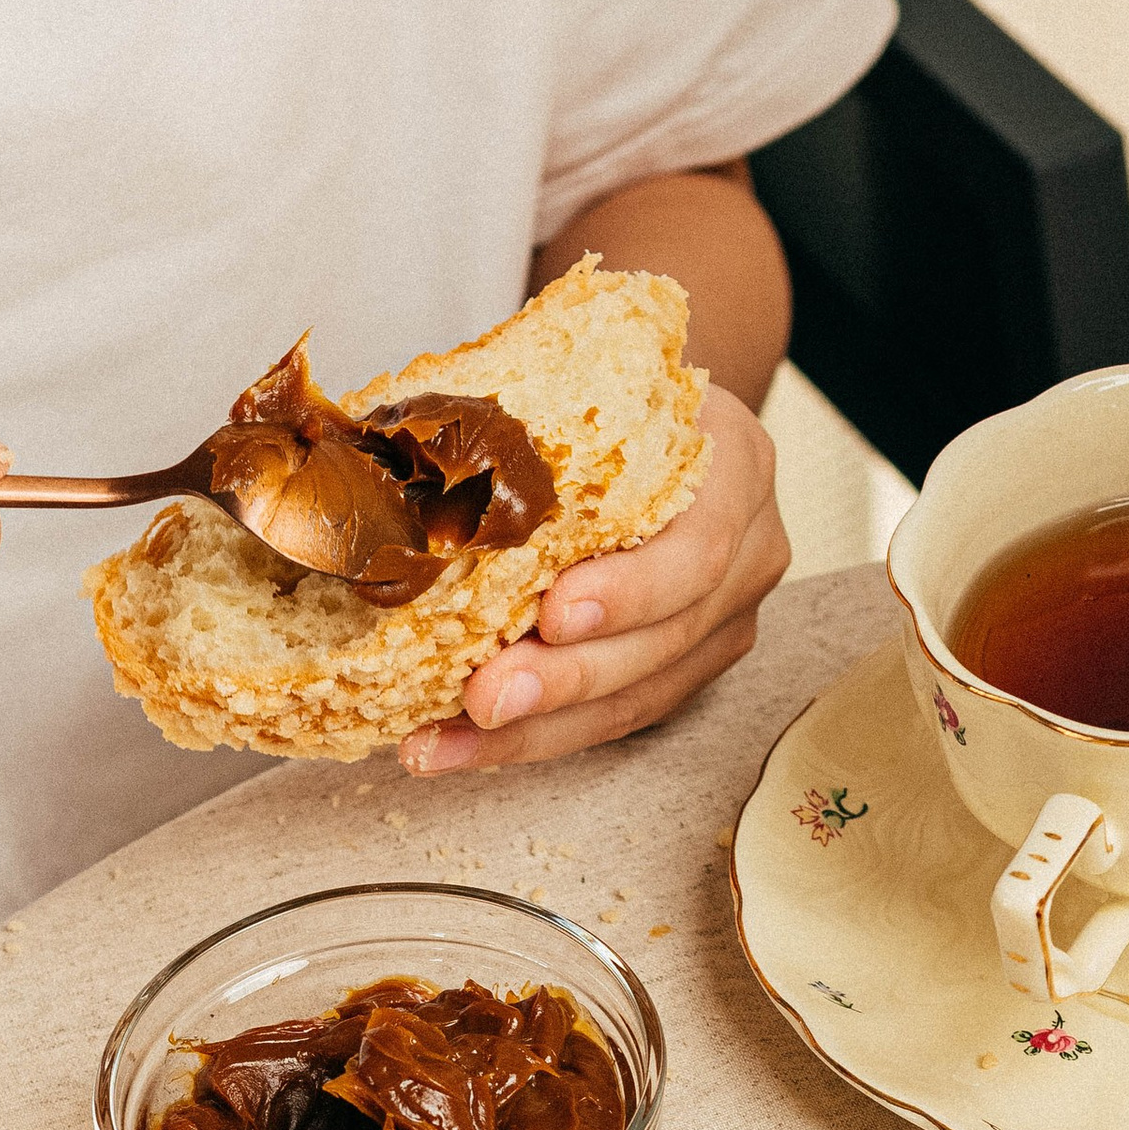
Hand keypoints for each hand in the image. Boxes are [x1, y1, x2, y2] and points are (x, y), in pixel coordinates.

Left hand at [401, 382, 785, 774]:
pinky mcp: (685, 670)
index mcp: (734, 471)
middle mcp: (748, 554)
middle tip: (483, 698)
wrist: (655, 422)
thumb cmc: (609, 398)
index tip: (551, 614)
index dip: (627, 593)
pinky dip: (529, 737)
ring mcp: (723, 622)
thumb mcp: (587, 384)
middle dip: (565, 679)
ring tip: (443, 742)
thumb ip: (525, 426)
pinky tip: (454, 746)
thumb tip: (381, 440)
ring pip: (636, 696)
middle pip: (664, 639)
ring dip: (532, 730)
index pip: (696, 550)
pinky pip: (610, 719)